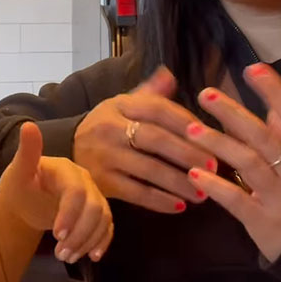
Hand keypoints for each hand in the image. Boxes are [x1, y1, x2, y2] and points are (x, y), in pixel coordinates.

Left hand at [0, 122, 113, 263]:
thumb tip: (28, 125)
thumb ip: (27, 152)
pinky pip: (107, 227)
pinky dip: (102, 242)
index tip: (57, 235)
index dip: (70, 214)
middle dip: (79, 233)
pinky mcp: (96, 213)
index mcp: (67, 169)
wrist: (24, 202)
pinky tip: (91, 256)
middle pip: (94, 208)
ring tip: (65, 257)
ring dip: (87, 241)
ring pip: (103, 219)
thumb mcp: (19, 171)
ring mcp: (93, 197)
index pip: (76, 191)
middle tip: (60, 253)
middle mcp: (85, 181)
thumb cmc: (20, 186)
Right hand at [73, 66, 216, 213]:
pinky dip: (159, 201)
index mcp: (120, 105)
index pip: (157, 108)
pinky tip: (179, 206)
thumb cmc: (107, 126)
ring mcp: (105, 156)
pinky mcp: (101, 182)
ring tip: (203, 193)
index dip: (185, 121)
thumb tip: (170, 75)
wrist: (65, 149)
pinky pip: (136, 193)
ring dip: (178, 182)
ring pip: (148, 169)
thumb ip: (149, 93)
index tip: (210, 134)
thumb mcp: (123, 104)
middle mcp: (110, 128)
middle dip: (187, 153)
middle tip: (214, 166)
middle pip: (155, 139)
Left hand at [185, 63, 280, 262]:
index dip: (275, 91)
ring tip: (191, 130)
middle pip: (264, 137)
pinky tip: (194, 174)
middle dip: (234, 113)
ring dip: (219, 144)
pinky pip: (238, 201)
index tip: (252, 68)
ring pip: (249, 165)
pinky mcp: (264, 222)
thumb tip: (271, 99)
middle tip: (206, 94)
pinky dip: (216, 186)